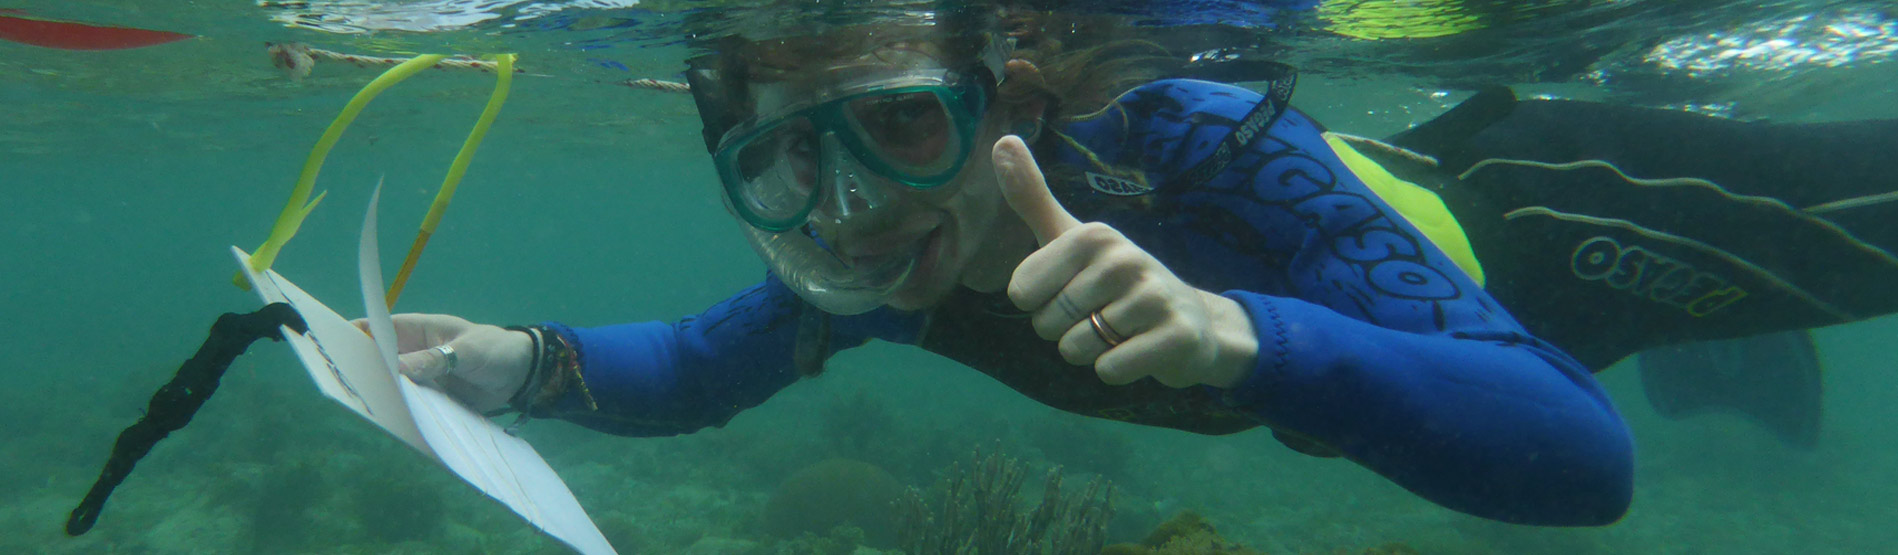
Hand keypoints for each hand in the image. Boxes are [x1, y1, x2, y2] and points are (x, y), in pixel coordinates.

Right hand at [358, 314, 534, 411]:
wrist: (520, 375)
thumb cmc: (494, 349)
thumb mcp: (468, 351)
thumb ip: (436, 359)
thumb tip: (398, 369)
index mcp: (415, 331)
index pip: (376, 329)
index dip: (352, 335)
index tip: (329, 349)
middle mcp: (411, 354)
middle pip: (377, 362)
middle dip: (360, 372)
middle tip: (341, 387)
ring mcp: (418, 380)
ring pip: (391, 387)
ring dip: (380, 397)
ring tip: (362, 409)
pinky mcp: (429, 401)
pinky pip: (410, 407)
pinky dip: (401, 414)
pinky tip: (391, 426)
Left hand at [992, 136, 1257, 387]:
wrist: (1192, 322)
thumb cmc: (1117, 281)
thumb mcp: (1071, 238)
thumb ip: (1032, 196)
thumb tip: (1001, 138)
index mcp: (1093, 236)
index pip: (1021, 292)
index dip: (1039, 304)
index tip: (1071, 291)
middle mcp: (1125, 259)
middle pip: (1047, 324)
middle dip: (1065, 331)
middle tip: (1099, 315)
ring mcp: (1154, 298)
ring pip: (1076, 349)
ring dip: (1091, 352)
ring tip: (1120, 332)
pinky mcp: (1176, 337)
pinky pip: (1110, 370)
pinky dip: (1115, 370)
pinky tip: (1139, 350)